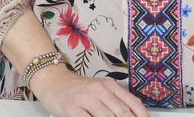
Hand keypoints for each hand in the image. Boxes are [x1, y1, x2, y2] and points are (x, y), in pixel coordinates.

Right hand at [30, 64, 148, 116]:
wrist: (51, 80)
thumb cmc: (76, 88)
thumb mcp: (98, 90)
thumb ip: (114, 101)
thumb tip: (132, 115)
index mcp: (109, 85)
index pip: (133, 103)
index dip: (142, 116)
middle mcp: (99, 90)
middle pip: (122, 113)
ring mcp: (85, 99)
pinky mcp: (71, 109)